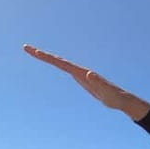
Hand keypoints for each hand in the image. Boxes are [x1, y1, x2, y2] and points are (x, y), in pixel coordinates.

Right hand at [23, 45, 149, 120]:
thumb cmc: (115, 97)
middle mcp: (81, 71)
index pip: (61, 63)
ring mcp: (82, 75)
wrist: (122, 100)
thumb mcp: (106, 91)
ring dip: (49, 58)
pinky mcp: (83, 80)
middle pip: (59, 61)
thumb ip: (98, 82)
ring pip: (62, 64)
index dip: (47, 57)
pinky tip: (56, 64)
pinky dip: (59, 65)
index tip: (34, 51)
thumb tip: (89, 73)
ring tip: (35, 52)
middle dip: (43, 54)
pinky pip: (67, 70)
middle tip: (27, 48)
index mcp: (82, 73)